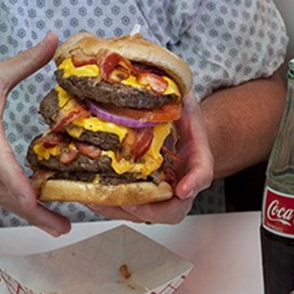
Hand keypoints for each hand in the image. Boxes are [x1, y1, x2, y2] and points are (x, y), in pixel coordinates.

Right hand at [0, 32, 70, 236]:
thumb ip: (27, 60)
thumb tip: (56, 38)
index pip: (2, 168)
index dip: (20, 188)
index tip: (38, 202)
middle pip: (7, 196)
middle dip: (35, 214)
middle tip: (64, 228)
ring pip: (2, 201)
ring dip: (28, 214)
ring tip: (57, 225)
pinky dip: (15, 205)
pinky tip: (36, 208)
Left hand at [89, 90, 213, 223]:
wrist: (175, 124)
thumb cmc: (180, 112)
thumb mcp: (183, 97)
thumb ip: (177, 92)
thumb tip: (159, 80)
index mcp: (196, 156)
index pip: (202, 173)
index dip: (194, 183)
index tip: (182, 190)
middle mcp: (181, 180)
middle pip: (175, 208)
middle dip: (153, 210)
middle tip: (132, 205)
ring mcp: (161, 189)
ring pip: (148, 213)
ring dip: (124, 211)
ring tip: (99, 201)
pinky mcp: (142, 191)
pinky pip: (128, 207)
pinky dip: (110, 205)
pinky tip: (90, 196)